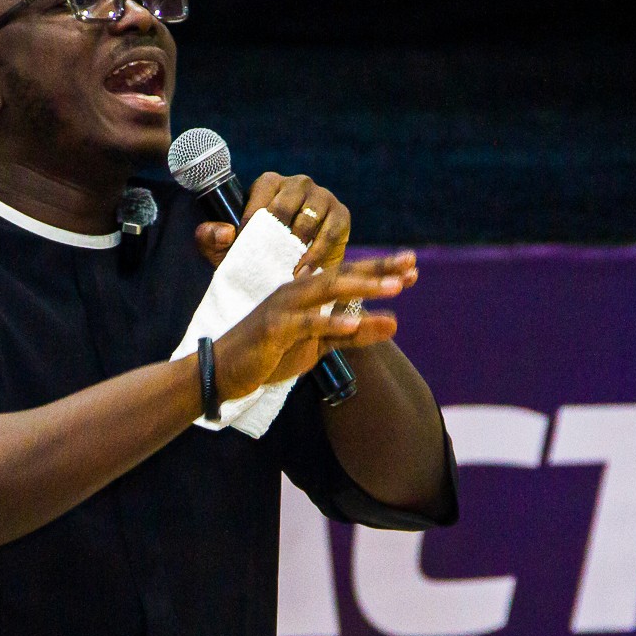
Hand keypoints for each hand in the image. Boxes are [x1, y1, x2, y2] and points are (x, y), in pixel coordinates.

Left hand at [193, 172, 349, 276]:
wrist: (292, 272)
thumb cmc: (256, 253)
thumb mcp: (225, 248)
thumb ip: (210, 237)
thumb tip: (227, 232)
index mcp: (270, 183)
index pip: (262, 193)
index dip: (252, 219)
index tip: (245, 244)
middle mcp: (298, 183)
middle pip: (286, 203)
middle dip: (276, 234)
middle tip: (268, 259)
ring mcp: (322, 197)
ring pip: (309, 217)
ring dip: (297, 247)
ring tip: (287, 270)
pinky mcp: (341, 214)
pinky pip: (330, 231)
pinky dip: (317, 253)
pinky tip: (305, 271)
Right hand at [212, 253, 418, 400]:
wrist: (222, 370)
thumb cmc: (269, 353)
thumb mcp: (317, 344)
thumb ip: (352, 333)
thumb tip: (393, 324)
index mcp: (306, 291)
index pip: (348, 274)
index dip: (380, 269)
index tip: (413, 265)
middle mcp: (296, 291)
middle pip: (342, 274)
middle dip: (378, 268)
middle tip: (411, 265)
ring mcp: (284, 307)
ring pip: (328, 290)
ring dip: (363, 287)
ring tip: (396, 288)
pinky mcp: (274, 328)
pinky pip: (307, 323)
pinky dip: (331, 321)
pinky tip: (356, 320)